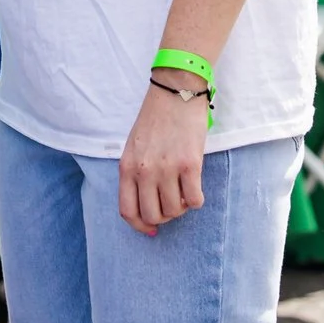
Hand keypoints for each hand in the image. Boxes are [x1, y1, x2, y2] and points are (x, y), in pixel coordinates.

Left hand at [117, 80, 207, 236]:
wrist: (174, 93)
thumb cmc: (155, 121)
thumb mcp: (134, 147)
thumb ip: (136, 174)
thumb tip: (145, 207)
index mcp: (126, 167)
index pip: (127, 211)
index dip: (140, 226)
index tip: (151, 229)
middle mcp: (143, 171)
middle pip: (153, 216)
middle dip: (164, 217)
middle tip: (172, 204)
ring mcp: (166, 169)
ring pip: (175, 211)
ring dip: (182, 207)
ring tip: (184, 191)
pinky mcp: (189, 165)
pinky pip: (195, 201)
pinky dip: (197, 200)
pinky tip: (195, 187)